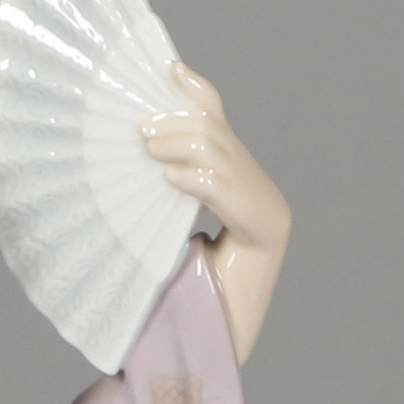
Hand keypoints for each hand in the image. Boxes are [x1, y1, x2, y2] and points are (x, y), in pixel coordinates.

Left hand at [142, 63, 288, 362]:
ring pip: (218, 153)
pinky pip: (222, 187)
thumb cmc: (187, 283)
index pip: (219, 120)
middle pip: (215, 132)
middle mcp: (262, 190)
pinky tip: (168, 179)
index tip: (168, 68)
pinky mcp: (264, 230)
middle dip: (175, 124)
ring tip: (147, 151)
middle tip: (140, 132)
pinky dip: (192, 178)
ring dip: (177, 147)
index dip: (195, 91)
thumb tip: (136, 147)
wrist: (215, 336)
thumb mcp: (171, 221)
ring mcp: (268, 209)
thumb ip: (170, 185)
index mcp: (244, 183)